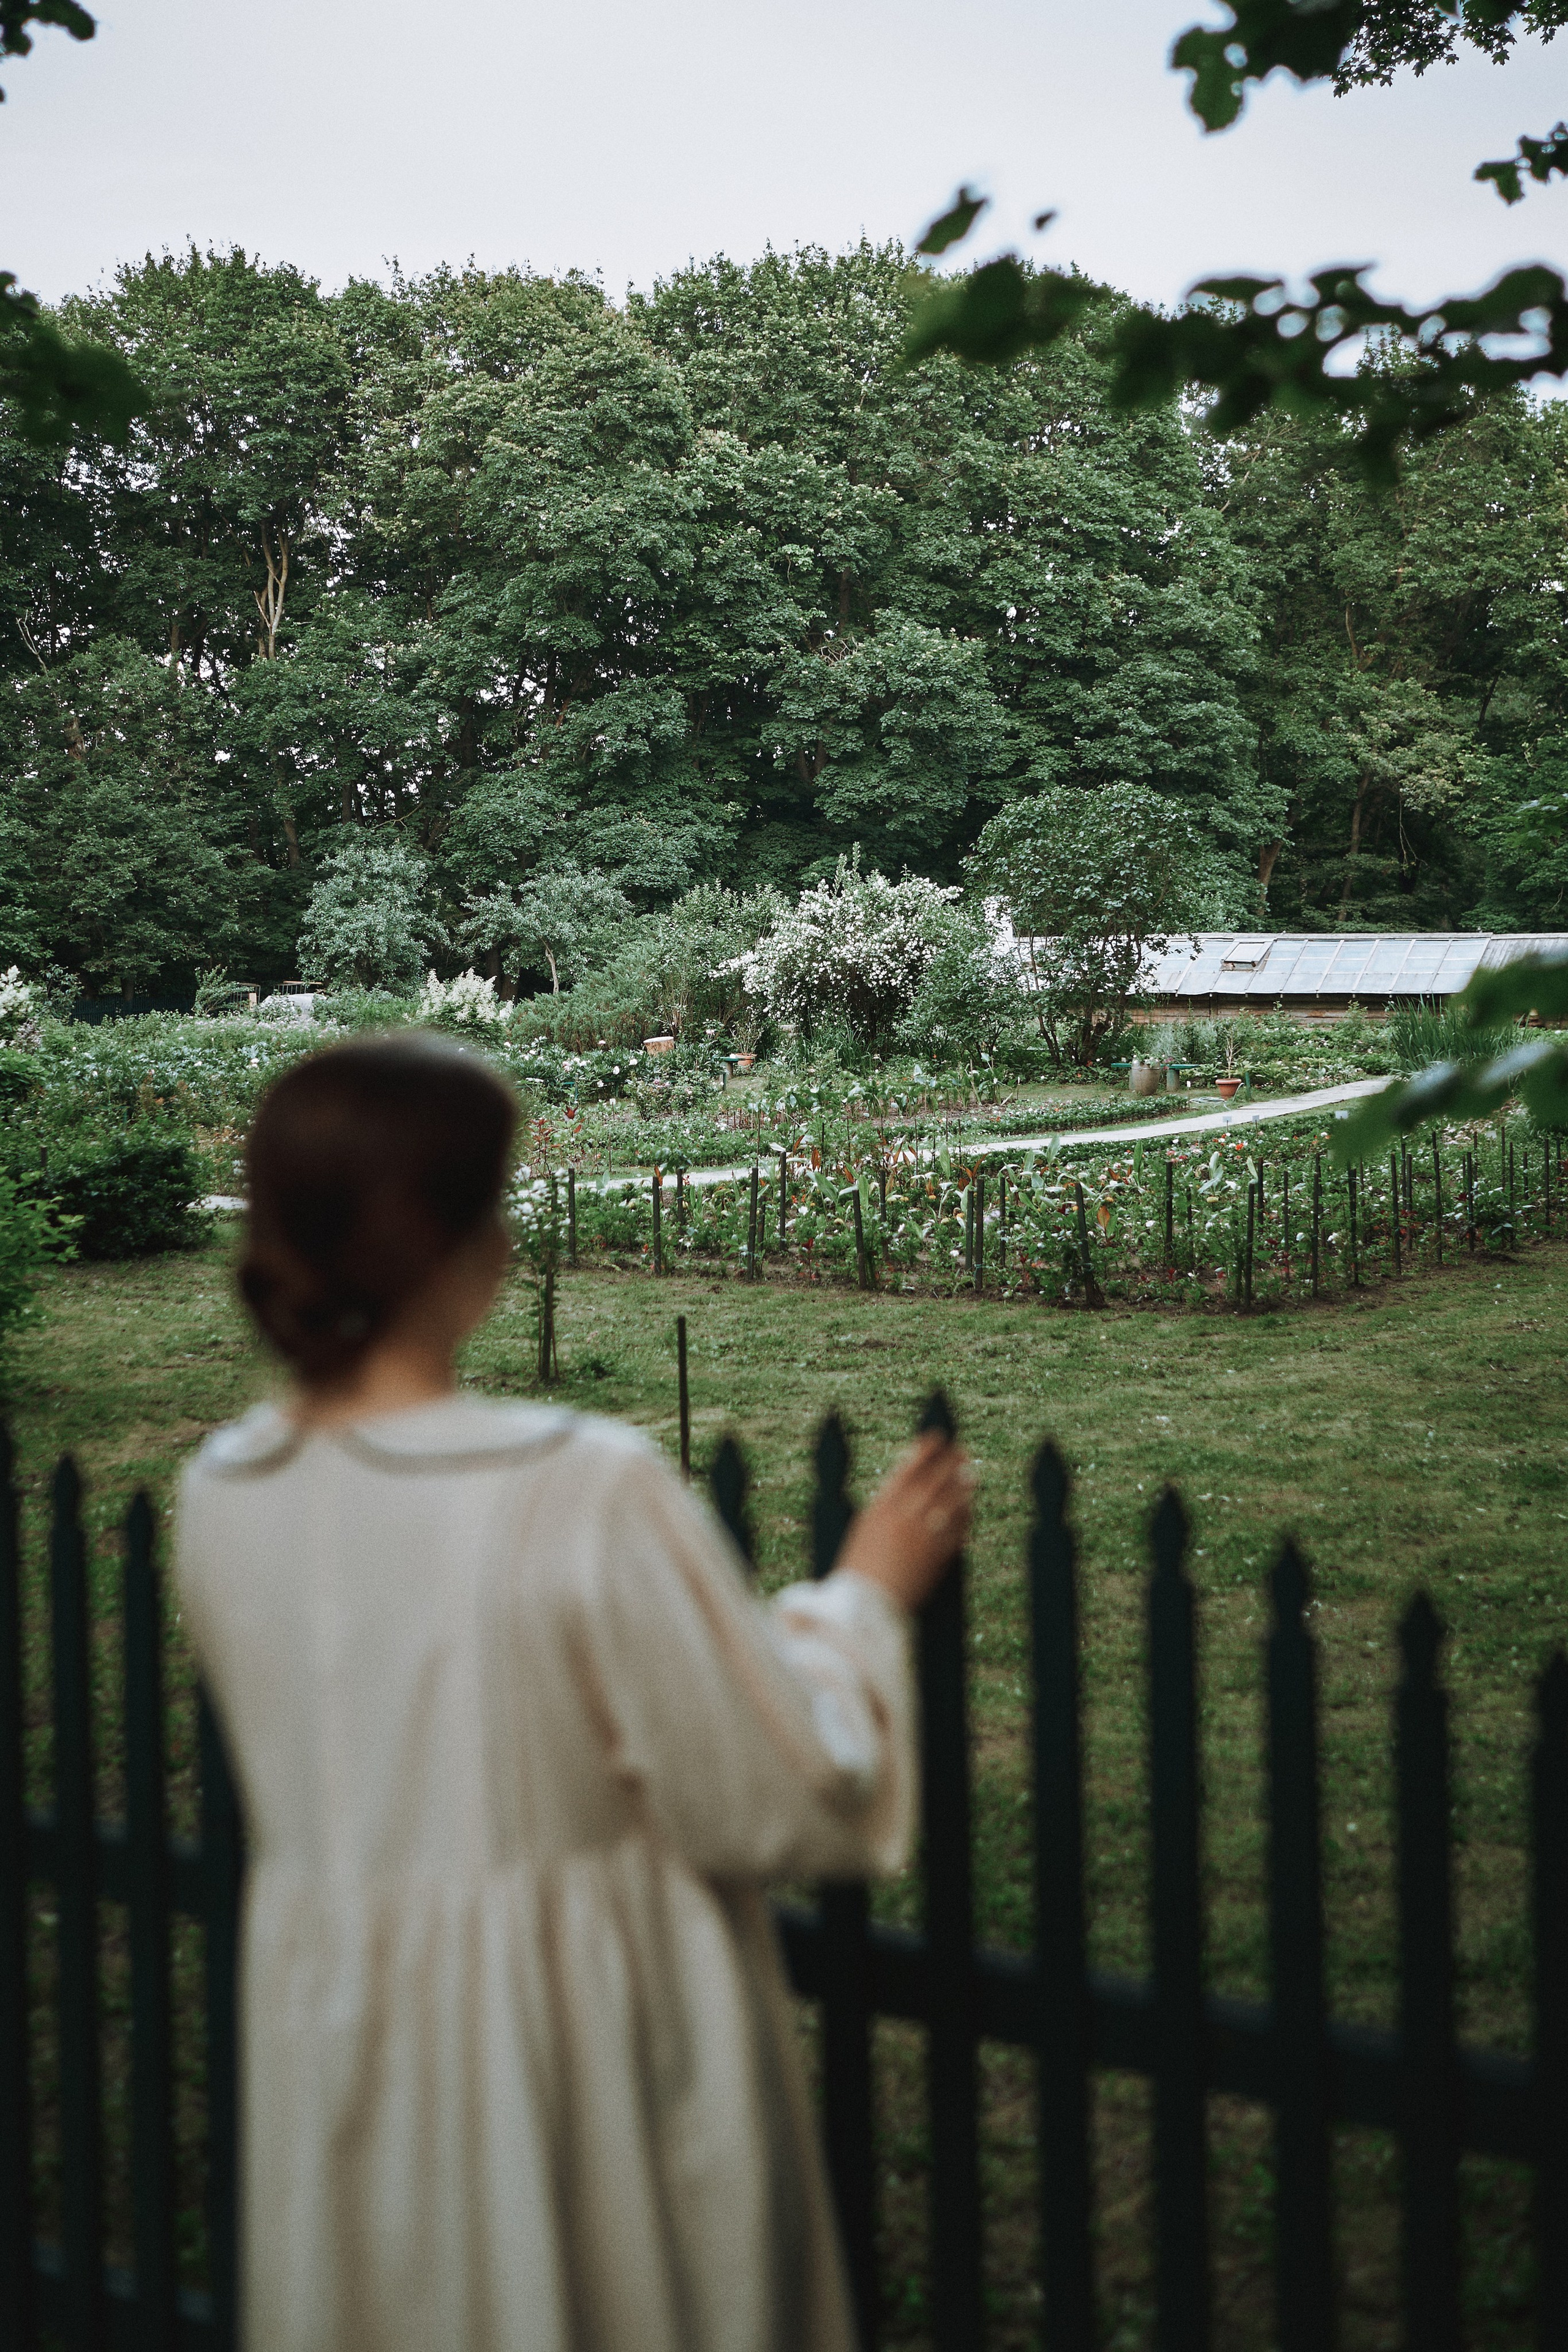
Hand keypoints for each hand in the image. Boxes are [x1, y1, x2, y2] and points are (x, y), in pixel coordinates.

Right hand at [834, 1430, 973, 1613]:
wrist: (863, 1606)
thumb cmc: (858, 1567)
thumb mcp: (864, 1529)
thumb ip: (885, 1507)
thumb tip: (906, 1487)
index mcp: (879, 1508)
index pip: (908, 1468)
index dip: (925, 1450)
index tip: (937, 1437)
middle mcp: (902, 1518)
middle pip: (933, 1481)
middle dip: (949, 1463)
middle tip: (962, 1451)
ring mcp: (921, 1537)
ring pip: (948, 1503)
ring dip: (962, 1486)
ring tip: (970, 1475)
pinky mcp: (936, 1558)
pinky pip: (956, 1530)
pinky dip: (964, 1516)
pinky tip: (968, 1508)